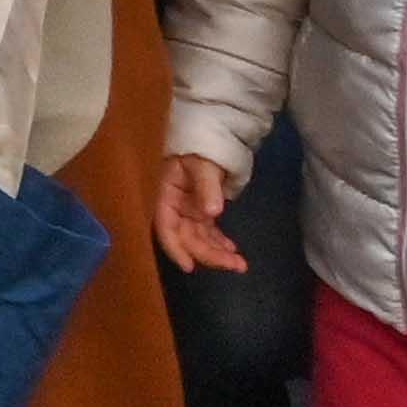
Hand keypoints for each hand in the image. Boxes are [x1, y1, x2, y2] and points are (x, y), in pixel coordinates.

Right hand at [151, 155, 249, 275]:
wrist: (208, 139)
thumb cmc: (200, 151)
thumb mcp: (202, 165)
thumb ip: (207, 187)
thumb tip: (212, 213)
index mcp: (167, 196)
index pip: (166, 227)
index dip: (175, 248)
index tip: (189, 266)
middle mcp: (175, 208)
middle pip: (187, 238)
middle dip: (209, 254)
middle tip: (234, 265)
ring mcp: (189, 211)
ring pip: (199, 239)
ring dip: (217, 253)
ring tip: (239, 264)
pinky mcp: (201, 212)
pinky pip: (208, 232)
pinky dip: (219, 243)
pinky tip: (232, 250)